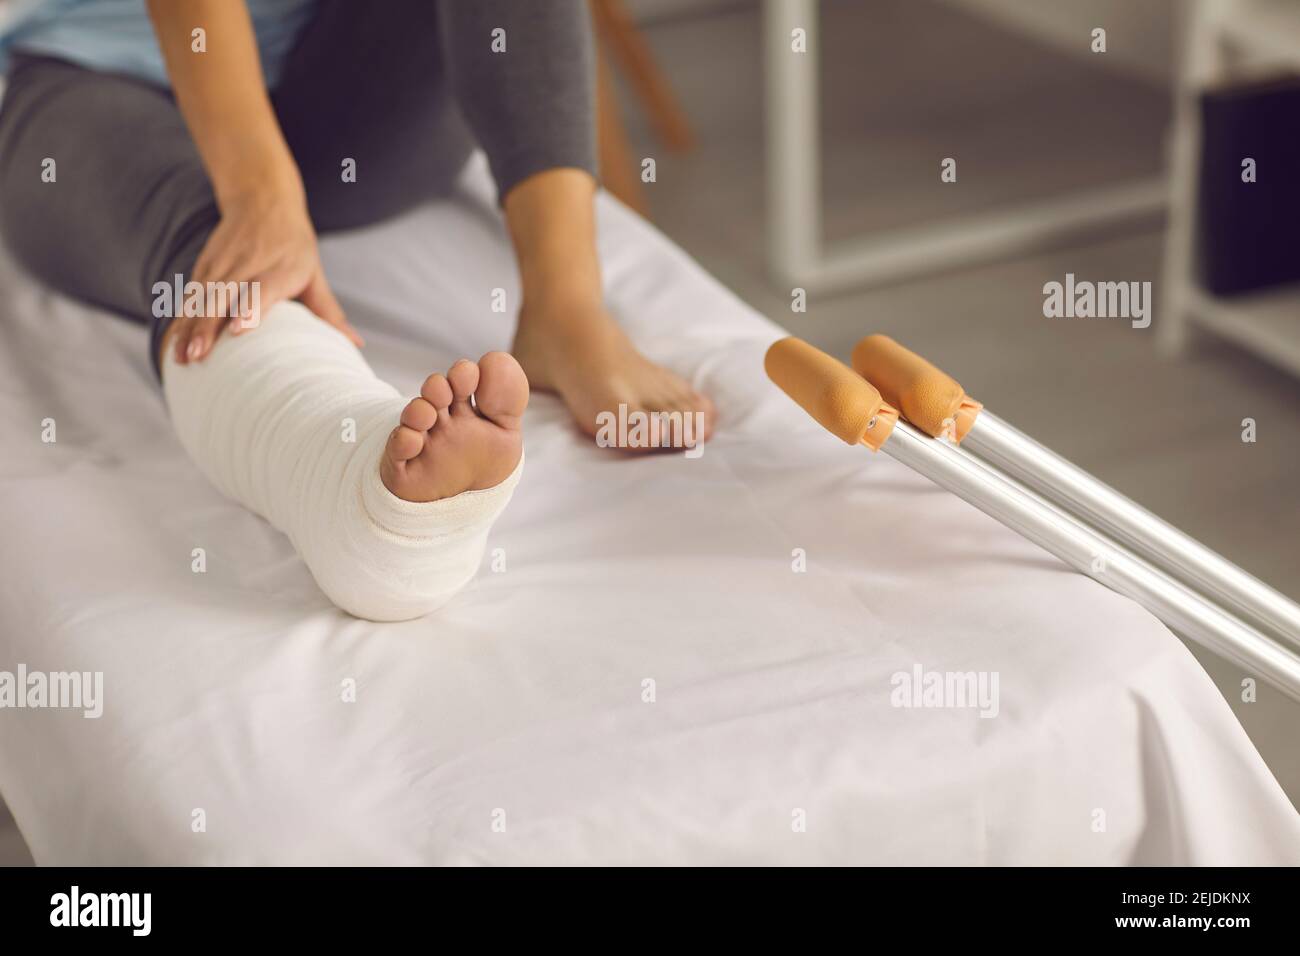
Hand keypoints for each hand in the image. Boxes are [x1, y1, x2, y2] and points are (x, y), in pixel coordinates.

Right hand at [170, 188, 363, 362]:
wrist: (262, 200)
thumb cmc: (294, 245)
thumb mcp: (314, 273)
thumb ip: (328, 311)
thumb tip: (355, 344)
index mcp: (278, 268)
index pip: (261, 289)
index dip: (249, 308)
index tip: (238, 329)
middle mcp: (246, 265)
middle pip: (223, 297)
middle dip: (208, 326)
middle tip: (200, 355)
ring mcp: (221, 266)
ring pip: (200, 299)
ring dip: (188, 328)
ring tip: (182, 358)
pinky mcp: (204, 268)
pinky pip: (189, 297)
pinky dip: (179, 319)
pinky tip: (173, 344)